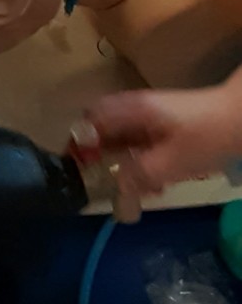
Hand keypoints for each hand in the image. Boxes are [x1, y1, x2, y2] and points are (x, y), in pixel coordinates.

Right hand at [88, 78, 241, 195]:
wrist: (240, 119)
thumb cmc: (203, 137)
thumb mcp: (169, 162)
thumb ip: (138, 177)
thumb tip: (116, 194)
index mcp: (131, 110)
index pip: (89, 119)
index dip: (79, 142)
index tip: (78, 169)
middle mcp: (135, 109)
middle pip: (103, 131)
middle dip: (102, 160)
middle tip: (106, 186)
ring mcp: (150, 116)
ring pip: (123, 141)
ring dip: (124, 166)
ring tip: (136, 192)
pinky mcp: (164, 126)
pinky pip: (141, 144)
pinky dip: (141, 163)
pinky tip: (155, 184)